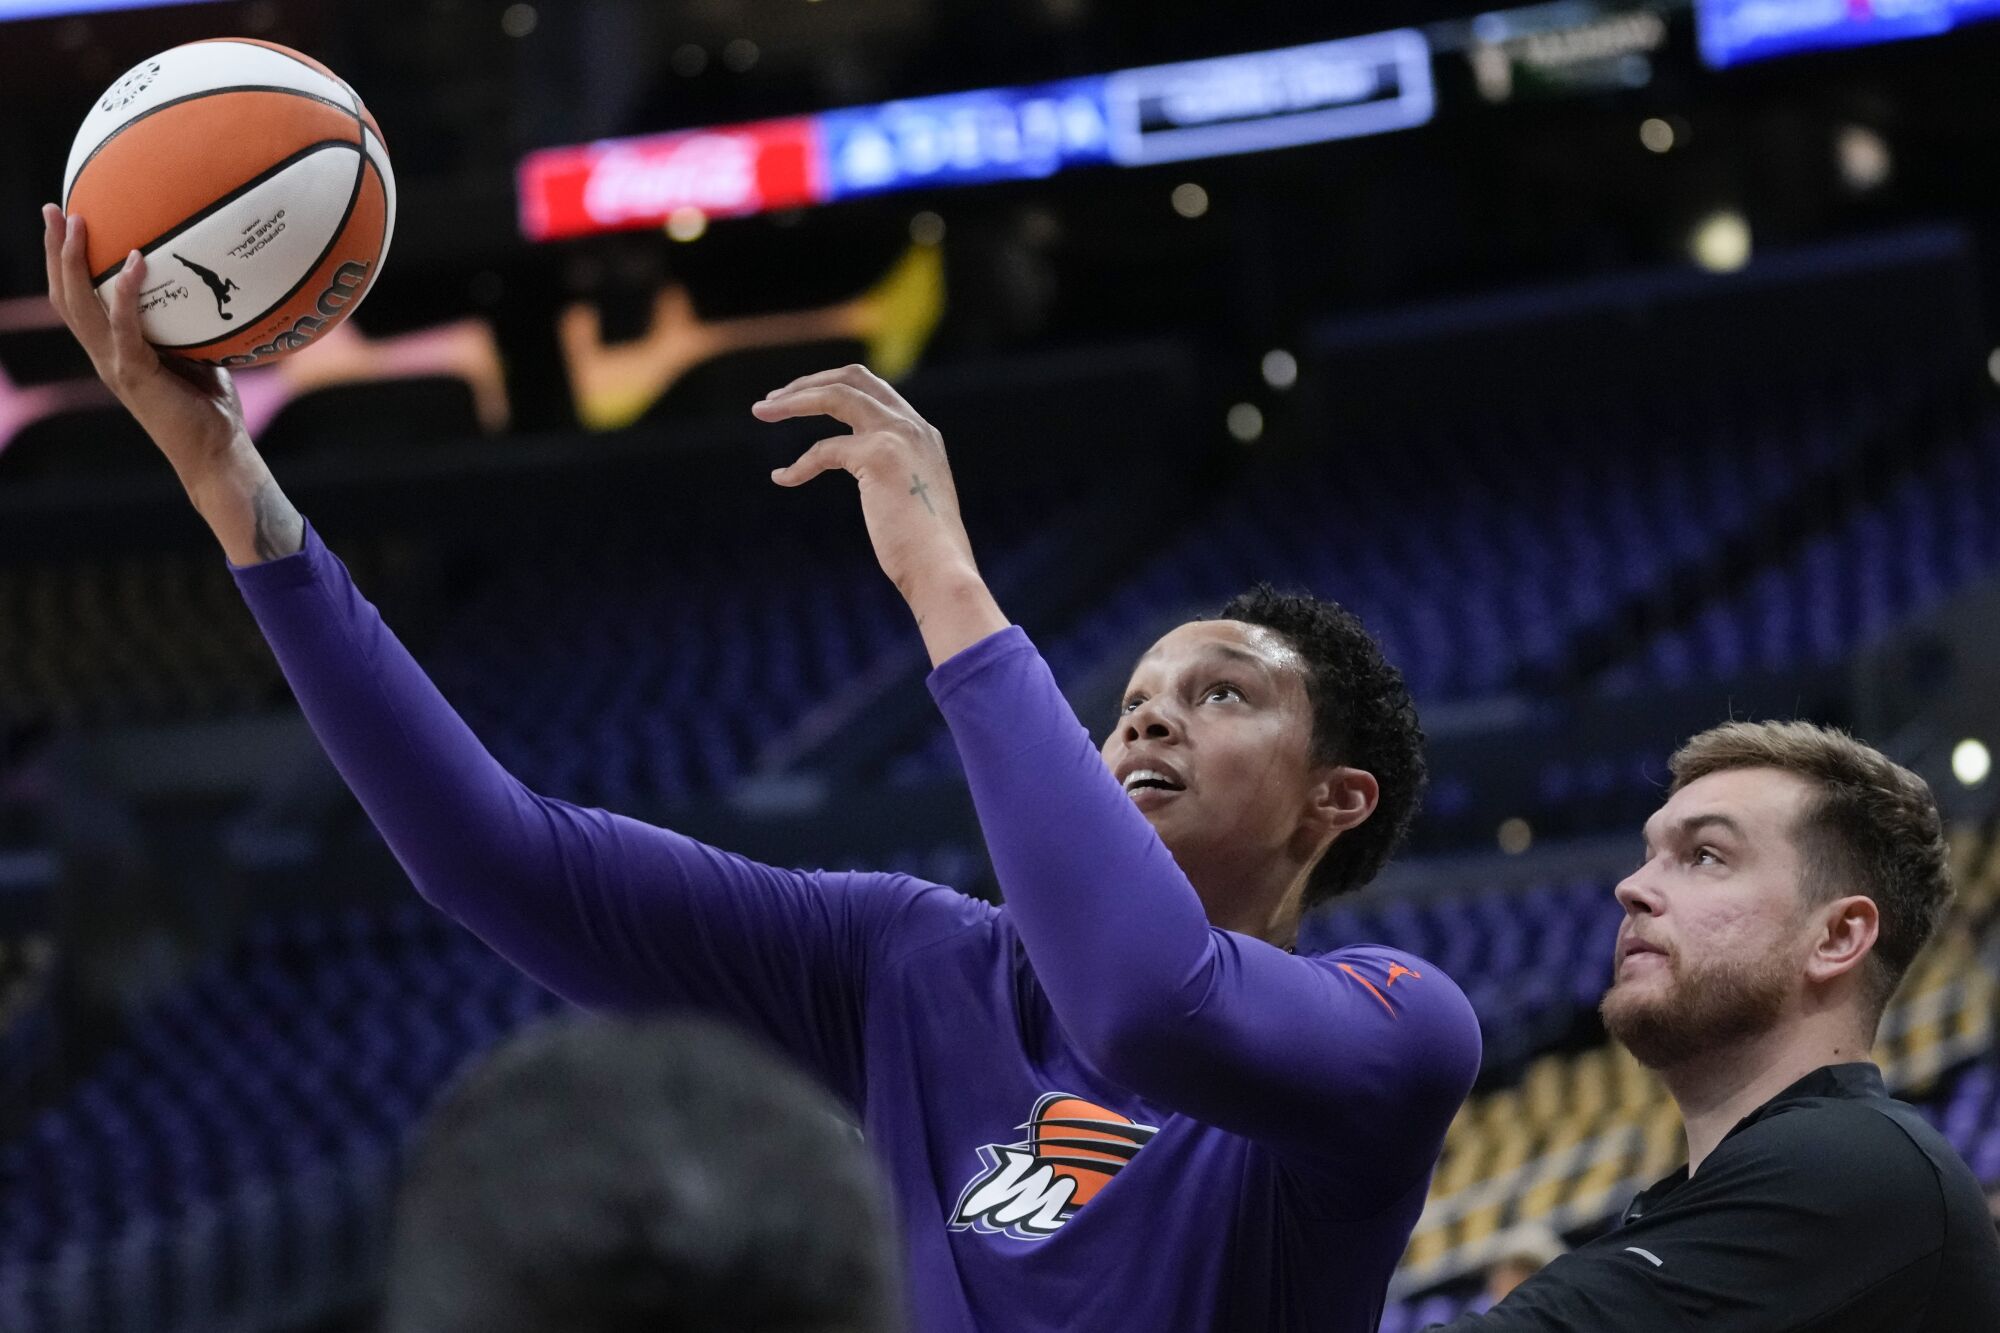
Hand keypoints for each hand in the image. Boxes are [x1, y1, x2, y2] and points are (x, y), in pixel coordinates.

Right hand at [41, 205, 300, 563]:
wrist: (217, 453)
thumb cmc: (212, 407)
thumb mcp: (199, 355)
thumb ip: (191, 325)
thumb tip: (214, 283)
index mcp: (113, 350)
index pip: (76, 300)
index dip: (64, 264)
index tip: (66, 223)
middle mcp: (104, 355)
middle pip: (64, 295)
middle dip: (56, 250)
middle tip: (54, 208)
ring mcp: (113, 365)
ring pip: (79, 306)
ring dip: (74, 262)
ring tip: (77, 221)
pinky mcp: (134, 375)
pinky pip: (125, 327)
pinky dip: (127, 294)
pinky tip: (136, 262)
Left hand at [752, 364, 1006, 663]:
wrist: (942, 569)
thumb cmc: (925, 552)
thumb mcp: (912, 502)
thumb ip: (894, 479)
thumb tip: (874, 483)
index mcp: (922, 434)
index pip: (874, 391)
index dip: (833, 388)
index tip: (801, 401)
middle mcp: (912, 426)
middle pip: (854, 378)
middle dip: (809, 383)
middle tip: (772, 401)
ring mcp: (897, 435)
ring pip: (836, 394)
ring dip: (794, 400)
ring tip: (761, 412)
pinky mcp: (878, 455)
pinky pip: (823, 449)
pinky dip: (798, 465)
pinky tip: (782, 478)